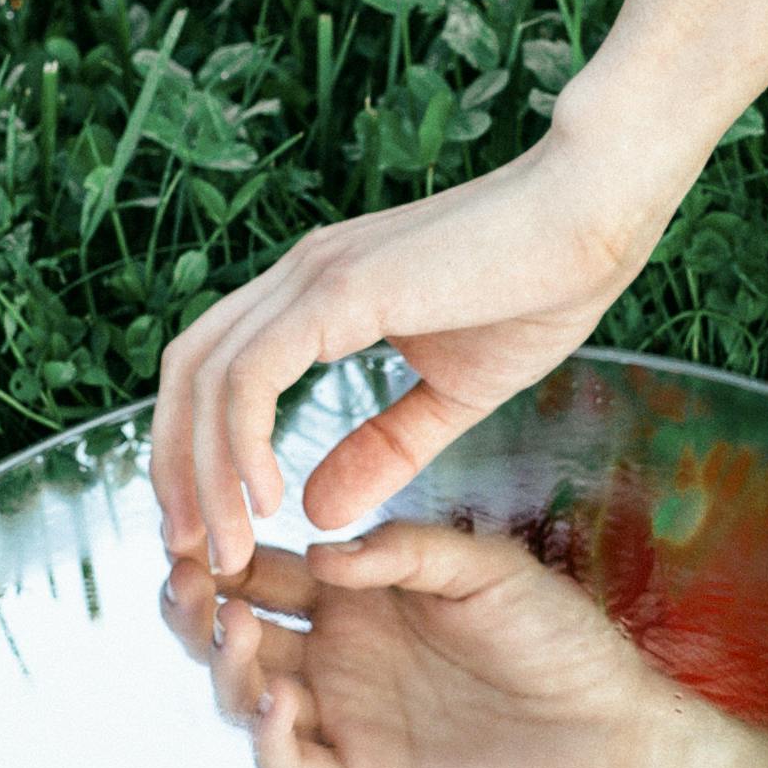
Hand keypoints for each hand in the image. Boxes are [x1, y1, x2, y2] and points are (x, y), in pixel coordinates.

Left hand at [146, 113, 671, 577]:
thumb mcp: (452, 394)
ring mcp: (311, 276)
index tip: (212, 525)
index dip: (196, 448)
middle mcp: (298, 277)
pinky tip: (269, 499)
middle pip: (188, 375)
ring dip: (203, 473)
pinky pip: (253, 373)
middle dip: (175, 466)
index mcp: (317, 294)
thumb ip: (385, 447)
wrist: (592, 215)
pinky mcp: (338, 288)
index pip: (216, 372)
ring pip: (208, 378)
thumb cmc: (539, 287)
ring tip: (225, 549)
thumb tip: (314, 509)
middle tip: (189, 552)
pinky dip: (242, 440)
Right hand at [167, 519, 701, 767]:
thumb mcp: (486, 569)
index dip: (221, 548)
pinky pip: (289, 763)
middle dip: (192, 602)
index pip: (262, 570)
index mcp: (356, 600)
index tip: (197, 521)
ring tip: (235, 626)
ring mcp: (343, 719)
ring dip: (220, 662)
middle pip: (228, 630)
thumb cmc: (559, 641)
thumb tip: (321, 551)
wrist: (613, 730)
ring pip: (241, 695)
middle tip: (186, 575)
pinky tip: (279, 699)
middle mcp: (336, 658)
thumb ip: (408, 549)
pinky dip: (268, 736)